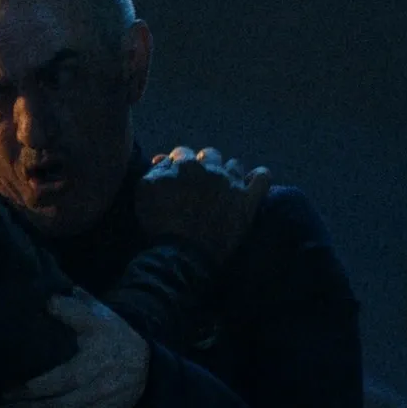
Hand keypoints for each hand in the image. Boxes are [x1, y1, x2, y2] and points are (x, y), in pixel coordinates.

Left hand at [0, 290, 148, 407]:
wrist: (146, 363)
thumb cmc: (114, 336)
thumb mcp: (97, 316)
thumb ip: (71, 308)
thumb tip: (45, 301)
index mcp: (95, 361)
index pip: (58, 380)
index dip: (29, 388)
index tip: (5, 387)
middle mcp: (99, 388)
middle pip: (55, 404)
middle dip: (23, 406)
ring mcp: (101, 406)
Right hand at [136, 146, 271, 262]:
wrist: (182, 254)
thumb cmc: (159, 224)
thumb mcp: (144, 192)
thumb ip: (155, 171)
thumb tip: (165, 160)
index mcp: (184, 165)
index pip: (183, 153)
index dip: (179, 164)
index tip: (177, 177)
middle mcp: (210, 168)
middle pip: (210, 155)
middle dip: (204, 164)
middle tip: (199, 183)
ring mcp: (232, 183)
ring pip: (235, 164)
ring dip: (228, 172)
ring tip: (223, 187)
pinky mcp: (248, 200)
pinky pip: (262, 177)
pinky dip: (258, 177)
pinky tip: (252, 183)